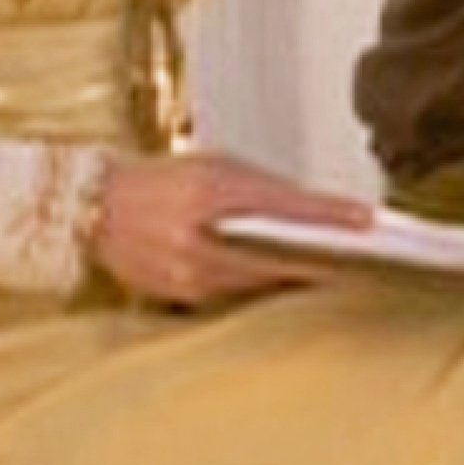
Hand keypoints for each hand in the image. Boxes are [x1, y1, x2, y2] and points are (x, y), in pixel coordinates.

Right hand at [90, 151, 376, 311]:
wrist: (96, 209)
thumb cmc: (159, 180)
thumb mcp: (214, 167)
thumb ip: (262, 189)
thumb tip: (314, 212)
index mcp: (207, 193)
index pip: (282, 205)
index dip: (328, 214)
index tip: (367, 220)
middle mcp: (197, 238)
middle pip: (280, 256)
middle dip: (324, 259)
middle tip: (367, 260)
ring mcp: (189, 274)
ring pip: (264, 283)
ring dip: (300, 279)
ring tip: (341, 272)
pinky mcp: (184, 297)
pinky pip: (239, 296)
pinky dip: (266, 288)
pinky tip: (291, 284)